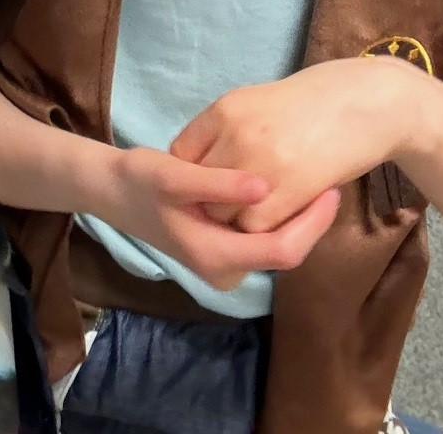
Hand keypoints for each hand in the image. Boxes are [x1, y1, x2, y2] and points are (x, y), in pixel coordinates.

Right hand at [90, 145, 341, 291]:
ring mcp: (226, 261)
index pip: (283, 250)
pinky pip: (264, 235)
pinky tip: (284, 181)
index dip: (312, 223)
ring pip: (277, 242)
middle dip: (310, 217)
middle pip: (286, 249)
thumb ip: (219, 184)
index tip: (331, 188)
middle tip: (327, 175)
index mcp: (217, 257)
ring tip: (312, 174)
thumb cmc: (140, 180)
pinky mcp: (224, 248)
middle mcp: (226, 269)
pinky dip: (279, 212)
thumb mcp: (175, 175)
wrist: (111, 190)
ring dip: (297, 213)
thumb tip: (265, 187)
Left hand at [171, 57, 422, 233]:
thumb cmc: (312, 101)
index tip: (200, 186)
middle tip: (223, 206)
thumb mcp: (255, 102)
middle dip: (206, 201)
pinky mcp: (290, 189)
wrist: (363, 103)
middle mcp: (235, 133)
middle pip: (197, 187)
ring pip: (222, 213)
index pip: (181, 155)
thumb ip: (223, 131)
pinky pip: (255, 227)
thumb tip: (199, 168)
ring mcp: (261, 162)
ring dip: (233, 220)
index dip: (189, 175)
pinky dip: (261, 229)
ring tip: (252, 212)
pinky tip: (278, 215)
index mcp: (224, 109)